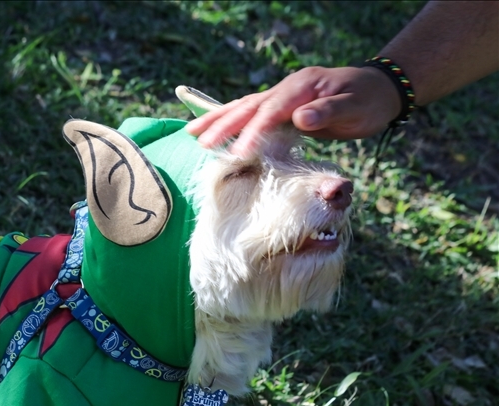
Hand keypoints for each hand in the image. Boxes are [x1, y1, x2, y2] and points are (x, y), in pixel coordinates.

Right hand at [184, 66, 402, 156]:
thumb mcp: (355, 107)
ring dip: (218, 120)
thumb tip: (300, 117)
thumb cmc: (368, 102)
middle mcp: (287, 88)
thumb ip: (328, 111)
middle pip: (248, 107)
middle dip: (223, 125)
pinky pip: (250, 113)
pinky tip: (213, 128)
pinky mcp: (281, 107)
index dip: (253, 132)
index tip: (238, 154)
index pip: (271, 112)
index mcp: (302, 87)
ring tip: (191, 133)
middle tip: (200, 144)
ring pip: (243, 107)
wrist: (378, 90)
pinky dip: (230, 120)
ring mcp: (282, 96)